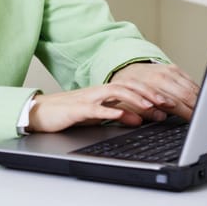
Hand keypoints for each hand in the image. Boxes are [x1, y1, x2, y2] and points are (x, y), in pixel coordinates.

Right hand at [26, 84, 156, 132]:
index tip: (168, 102)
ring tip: (150, 107)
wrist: (38, 113)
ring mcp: (87, 98)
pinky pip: (96, 108)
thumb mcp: (96, 115)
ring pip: (116, 93)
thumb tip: (138, 119)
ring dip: (135, 99)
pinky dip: (110, 111)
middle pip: (128, 86)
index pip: (132, 87)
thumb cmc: (66, 114)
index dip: (151, 92)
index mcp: (103, 92)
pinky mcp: (76, 109)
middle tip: (167, 103)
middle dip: (149, 94)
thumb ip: (117, 115)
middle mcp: (97, 92)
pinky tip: (123, 115)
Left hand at [110, 63, 199, 121]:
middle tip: (203, 118)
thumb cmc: (130, 93)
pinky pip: (189, 80)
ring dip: (198, 99)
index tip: (193, 122)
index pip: (173, 103)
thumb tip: (161, 117)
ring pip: (190, 87)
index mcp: (148, 88)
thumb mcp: (131, 106)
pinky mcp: (174, 68)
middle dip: (196, 108)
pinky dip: (196, 90)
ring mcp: (167, 71)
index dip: (186, 114)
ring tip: (205, 110)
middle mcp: (159, 77)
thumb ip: (147, 112)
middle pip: (185, 95)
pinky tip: (199, 98)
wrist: (127, 72)